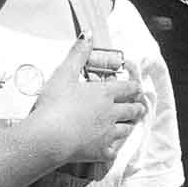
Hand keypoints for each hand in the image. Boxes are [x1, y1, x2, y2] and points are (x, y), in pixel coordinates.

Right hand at [30, 37, 143, 165]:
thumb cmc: (55, 104)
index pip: (129, 88)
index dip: (134, 87)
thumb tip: (88, 34)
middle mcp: (111, 113)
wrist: (49, 137)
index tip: (136, 88)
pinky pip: (114, 151)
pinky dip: (113, 148)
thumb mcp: (63, 73)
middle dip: (136, 107)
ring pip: (127, 130)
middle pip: (133, 110)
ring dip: (128, 125)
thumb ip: (78, 54)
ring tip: (127, 125)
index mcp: (104, 93)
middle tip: (138, 107)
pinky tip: (110, 148)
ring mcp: (108, 134)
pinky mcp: (101, 152)